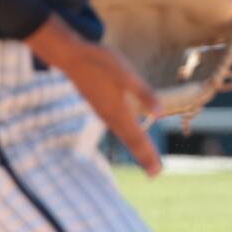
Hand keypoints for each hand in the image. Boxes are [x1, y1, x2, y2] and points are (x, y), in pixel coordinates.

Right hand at [27, 16, 162, 175]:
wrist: (71, 57)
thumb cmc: (100, 62)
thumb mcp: (127, 75)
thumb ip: (144, 94)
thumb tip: (160, 114)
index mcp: (119, 110)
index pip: (137, 138)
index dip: (147, 155)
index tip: (156, 172)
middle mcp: (110, 115)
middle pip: (130, 140)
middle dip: (143, 156)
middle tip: (154, 174)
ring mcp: (103, 111)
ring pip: (123, 134)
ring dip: (136, 147)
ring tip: (146, 158)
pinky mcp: (99, 105)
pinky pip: (117, 126)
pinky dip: (127, 135)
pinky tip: (130, 134)